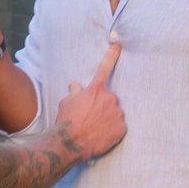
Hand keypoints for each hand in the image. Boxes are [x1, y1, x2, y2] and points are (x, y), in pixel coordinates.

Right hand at [52, 43, 125, 160]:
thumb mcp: (66, 102)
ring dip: (108, 118)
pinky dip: (112, 131)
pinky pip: (119, 127)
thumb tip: (75, 85)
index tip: (118, 45)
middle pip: (109, 99)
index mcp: (96, 89)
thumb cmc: (67, 121)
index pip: (105, 67)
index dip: (112, 55)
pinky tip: (102, 135)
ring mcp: (117, 113)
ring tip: (95, 128)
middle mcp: (110, 98)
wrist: (71, 142)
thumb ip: (74, 92)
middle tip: (91, 117)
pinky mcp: (122, 128)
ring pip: (115, 113)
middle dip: (103, 105)